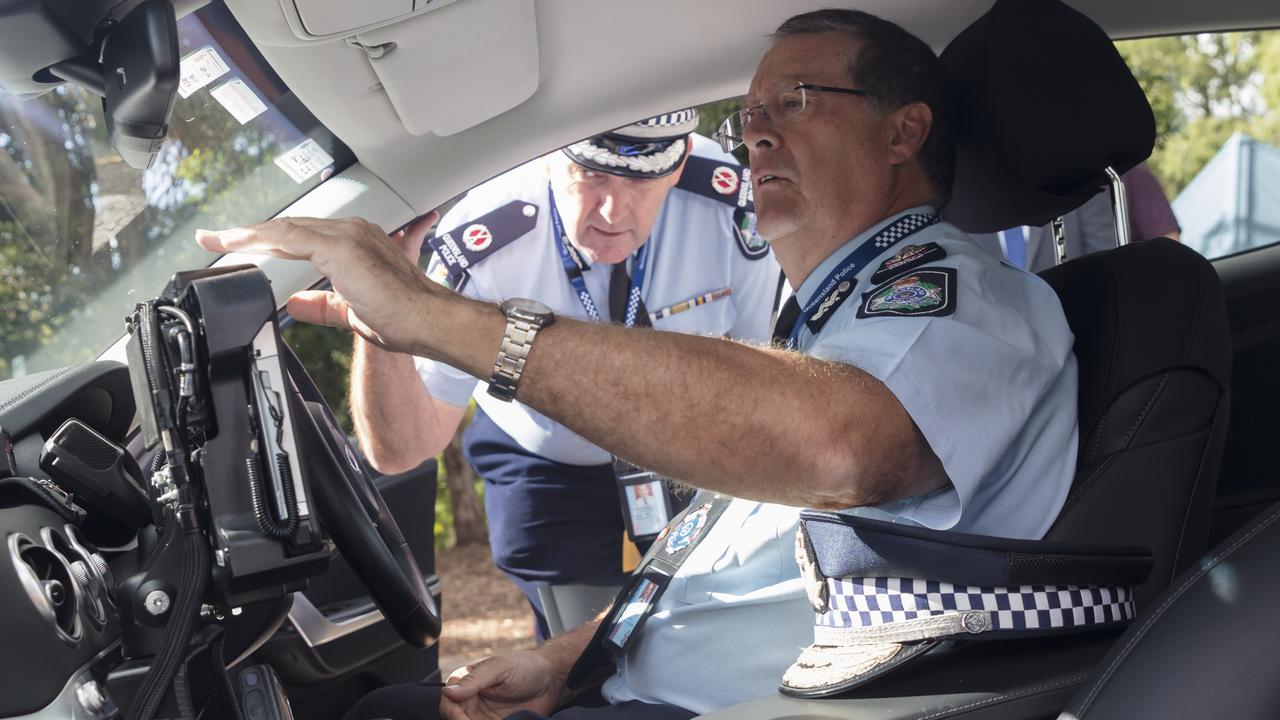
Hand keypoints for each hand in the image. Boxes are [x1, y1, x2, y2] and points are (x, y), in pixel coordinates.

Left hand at [195, 213, 439, 354]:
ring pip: (286, 229)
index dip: (270, 240)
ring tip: (218, 241)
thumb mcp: (351, 312)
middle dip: (250, 234)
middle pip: (289, 227)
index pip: (303, 236)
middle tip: (216, 239)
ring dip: (248, 235)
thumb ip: (322, 305)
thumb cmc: (405, 318)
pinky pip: (291, 238)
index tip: (241, 246)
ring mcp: (347, 235)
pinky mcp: (341, 247)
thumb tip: (294, 305)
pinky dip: (261, 240)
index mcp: (356, 243)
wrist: (428, 321)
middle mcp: (352, 231)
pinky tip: (239, 246)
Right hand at [441, 651, 568, 719]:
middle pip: (455, 719)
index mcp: (468, 684)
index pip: (448, 703)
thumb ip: (475, 679)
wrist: (551, 680)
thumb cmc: (526, 667)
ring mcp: (482, 717)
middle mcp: (471, 702)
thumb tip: (448, 690)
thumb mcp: (500, 668)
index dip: (452, 714)